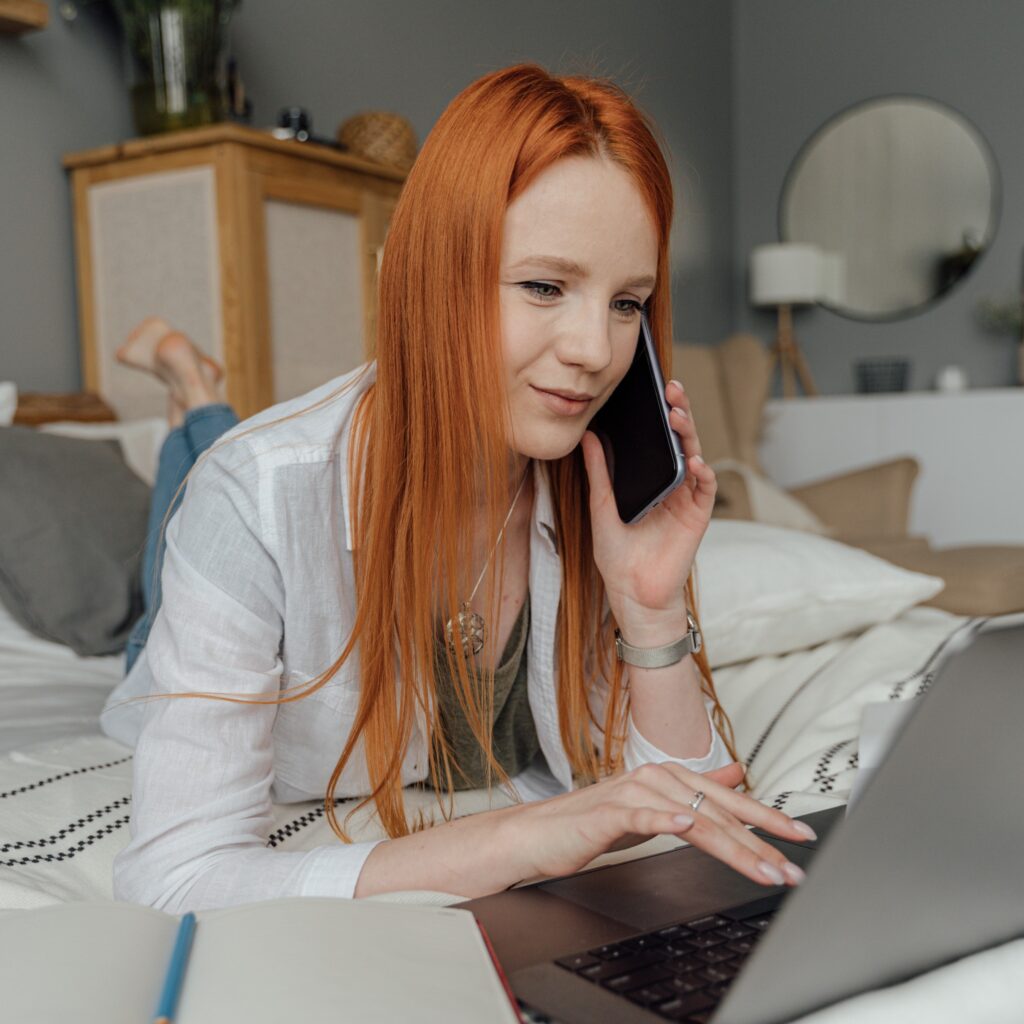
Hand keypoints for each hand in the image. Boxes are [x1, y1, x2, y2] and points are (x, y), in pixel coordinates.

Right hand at [508, 760, 812, 886]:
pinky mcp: (607, 812)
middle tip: (791, 867)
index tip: (801, 835)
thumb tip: (737, 773)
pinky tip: (684, 827)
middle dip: (761, 842)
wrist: (540, 834)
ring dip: (731, 845)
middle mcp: (655, 778)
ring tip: (761, 867)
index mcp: (670, 777)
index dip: (767, 818)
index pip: (729, 801)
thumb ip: (697, 789)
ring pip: (692, 818)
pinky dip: (664, 820)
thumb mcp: (654, 804)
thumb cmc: (594, 822)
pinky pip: (641, 816)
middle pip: (718, 812)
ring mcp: (631, 793)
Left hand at [581, 379, 715, 624]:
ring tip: (677, 415)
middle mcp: (672, 484)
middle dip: (678, 412)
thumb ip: (598, 474)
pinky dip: (702, 472)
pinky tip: (693, 461)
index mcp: (650, 480)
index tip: (651, 388)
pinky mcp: (698, 516)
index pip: (657, 439)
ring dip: (689, 435)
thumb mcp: (601, 509)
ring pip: (695, 456)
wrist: (632, 594)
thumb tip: (588, 437)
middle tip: (670, 388)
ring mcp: (687, 498)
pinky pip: (705, 488)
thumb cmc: (617, 557)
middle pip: (680, 440)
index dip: (657, 414)